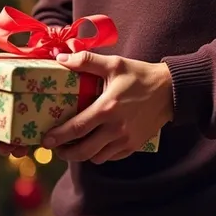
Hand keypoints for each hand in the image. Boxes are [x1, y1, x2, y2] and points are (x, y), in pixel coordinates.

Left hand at [41, 51, 173, 163]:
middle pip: (84, 150)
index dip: (59, 137)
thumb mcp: (114, 63)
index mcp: (108, 108)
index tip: (45, 140)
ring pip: (96, 157)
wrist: (170, 90)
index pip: (77, 128)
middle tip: (55, 147)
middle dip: (65, 152)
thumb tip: (61, 58)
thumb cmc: (140, 75)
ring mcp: (126, 139)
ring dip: (82, 155)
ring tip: (73, 146)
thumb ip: (86, 61)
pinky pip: (111, 157)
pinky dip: (99, 155)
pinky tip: (94, 145)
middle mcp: (116, 128)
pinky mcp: (134, 145)